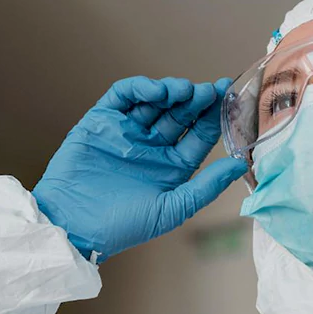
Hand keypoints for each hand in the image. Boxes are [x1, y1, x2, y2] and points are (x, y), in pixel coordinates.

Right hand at [32, 76, 247, 261]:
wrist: (72, 225)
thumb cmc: (122, 226)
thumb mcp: (172, 209)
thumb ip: (206, 186)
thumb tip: (239, 163)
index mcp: (172, 165)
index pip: (199, 134)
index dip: (214, 116)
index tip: (229, 99)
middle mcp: (151, 146)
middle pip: (180, 113)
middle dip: (196, 100)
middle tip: (209, 91)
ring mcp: (127, 131)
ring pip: (155, 101)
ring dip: (172, 91)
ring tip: (184, 91)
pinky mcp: (101, 121)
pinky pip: (123, 96)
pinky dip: (141, 87)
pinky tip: (156, 90)